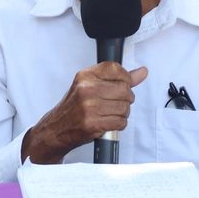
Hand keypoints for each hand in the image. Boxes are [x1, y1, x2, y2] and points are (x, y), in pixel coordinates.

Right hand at [21, 62, 148, 163]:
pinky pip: (120, 122)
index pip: (116, 69)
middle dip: (126, 98)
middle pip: (124, 89)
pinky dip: (119, 123)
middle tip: (116, 102)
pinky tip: (110, 122)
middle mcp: (87, 89)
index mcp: (85, 76)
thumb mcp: (90, 86)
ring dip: (123, 113)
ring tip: (111, 113)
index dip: (125, 77)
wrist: (57, 129)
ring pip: (124, 107)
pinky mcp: (93, 123)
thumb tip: (141, 72)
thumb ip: (117, 79)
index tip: (123, 84)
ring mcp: (89, 107)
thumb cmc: (74, 107)